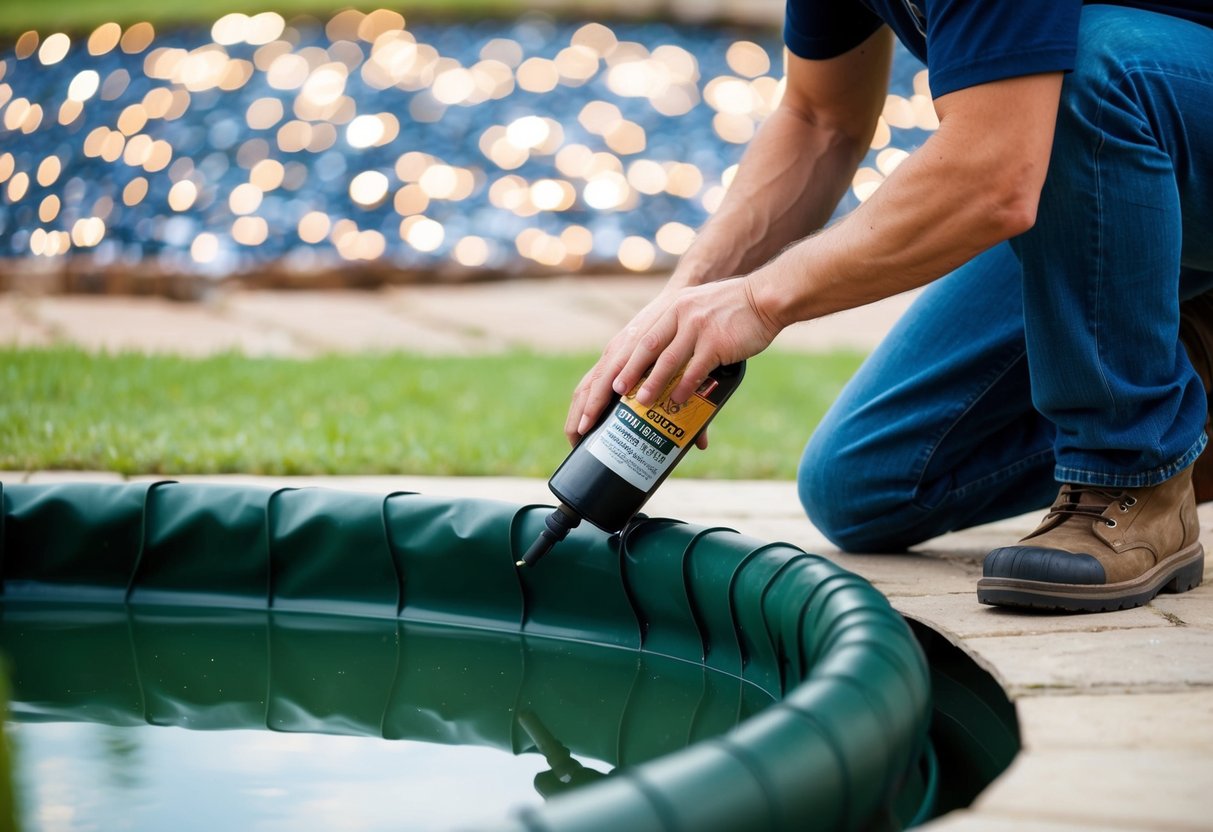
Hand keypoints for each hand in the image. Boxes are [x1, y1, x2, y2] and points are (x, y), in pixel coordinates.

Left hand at [565, 274, 779, 444]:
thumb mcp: (698, 311)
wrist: (766, 297)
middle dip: (624, 377)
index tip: (605, 387)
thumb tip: (669, 369)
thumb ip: (681, 333)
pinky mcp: (716, 342)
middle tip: (611, 397)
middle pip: (642, 350)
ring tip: (641, 402)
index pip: (637, 342)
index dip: (618, 367)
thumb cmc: (733, 311)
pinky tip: (678, 402)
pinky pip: (695, 369)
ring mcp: (696, 328)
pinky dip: (685, 388)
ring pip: (666, 361)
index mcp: (670, 312)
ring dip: (652, 384)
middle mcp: (678, 316)